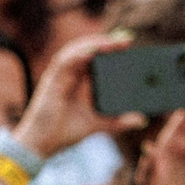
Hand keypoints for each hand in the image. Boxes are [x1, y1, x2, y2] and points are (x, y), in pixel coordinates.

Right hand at [16, 32, 138, 158]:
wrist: (43, 144)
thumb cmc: (65, 132)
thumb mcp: (98, 125)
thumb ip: (118, 121)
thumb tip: (141, 120)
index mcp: (81, 80)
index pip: (97, 58)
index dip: (111, 48)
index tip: (129, 43)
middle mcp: (71, 73)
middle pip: (89, 50)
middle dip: (107, 42)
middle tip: (127, 40)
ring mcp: (61, 74)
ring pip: (77, 50)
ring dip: (94, 44)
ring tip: (112, 43)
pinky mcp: (52, 79)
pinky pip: (65, 61)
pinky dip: (78, 54)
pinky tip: (92, 52)